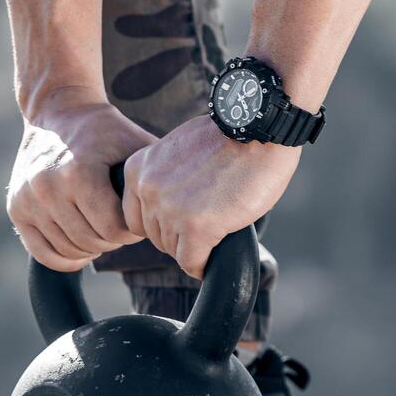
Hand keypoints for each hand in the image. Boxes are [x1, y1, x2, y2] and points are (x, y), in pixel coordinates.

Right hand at [7, 92, 156, 270]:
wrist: (58, 111)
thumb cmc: (106, 131)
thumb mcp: (135, 145)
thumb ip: (155, 177)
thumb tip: (182, 211)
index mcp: (79, 172)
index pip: (113, 229)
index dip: (132, 231)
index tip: (136, 220)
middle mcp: (47, 186)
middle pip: (92, 241)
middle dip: (114, 240)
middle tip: (122, 227)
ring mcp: (27, 199)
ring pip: (70, 250)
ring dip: (93, 247)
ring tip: (104, 231)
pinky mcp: (16, 209)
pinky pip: (44, 254)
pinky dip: (67, 257)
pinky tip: (83, 245)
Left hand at [123, 116, 299, 278]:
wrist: (258, 130)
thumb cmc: (229, 137)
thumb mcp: (178, 148)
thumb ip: (165, 176)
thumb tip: (169, 206)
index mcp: (138, 169)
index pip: (136, 218)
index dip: (163, 223)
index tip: (185, 219)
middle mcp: (148, 190)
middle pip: (155, 236)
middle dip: (180, 235)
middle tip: (207, 224)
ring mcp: (171, 210)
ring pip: (174, 250)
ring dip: (195, 247)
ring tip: (217, 230)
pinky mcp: (197, 227)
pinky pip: (192, 262)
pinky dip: (203, 265)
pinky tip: (214, 257)